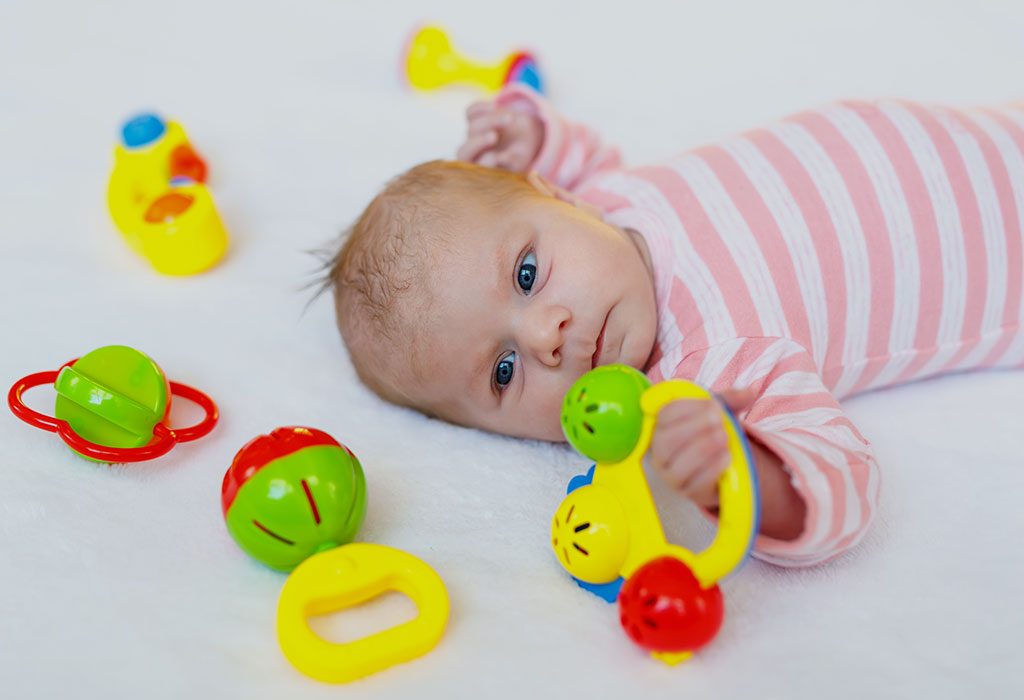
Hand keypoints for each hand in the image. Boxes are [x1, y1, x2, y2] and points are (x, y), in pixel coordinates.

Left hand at [456, 100, 543, 171]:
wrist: (525, 135)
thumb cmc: (522, 153)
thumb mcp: (520, 159)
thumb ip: (509, 161)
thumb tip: (499, 157)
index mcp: (481, 170)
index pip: (474, 170)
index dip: (482, 164)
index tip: (495, 157)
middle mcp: (473, 155)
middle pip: (464, 152)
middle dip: (478, 143)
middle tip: (493, 136)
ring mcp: (472, 137)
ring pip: (472, 129)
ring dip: (490, 121)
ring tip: (510, 118)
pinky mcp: (473, 119)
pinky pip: (470, 112)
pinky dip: (480, 108)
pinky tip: (494, 105)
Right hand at [649, 388, 755, 508]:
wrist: (720, 467)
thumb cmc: (712, 434)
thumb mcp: (719, 414)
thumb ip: (731, 400)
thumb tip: (750, 392)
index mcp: (662, 427)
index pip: (666, 414)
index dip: (690, 408)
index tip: (715, 405)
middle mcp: (659, 452)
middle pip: (666, 440)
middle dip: (694, 428)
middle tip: (719, 422)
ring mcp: (670, 474)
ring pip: (678, 464)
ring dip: (703, 449)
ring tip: (724, 438)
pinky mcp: (686, 492)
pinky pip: (694, 483)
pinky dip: (712, 469)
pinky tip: (726, 458)